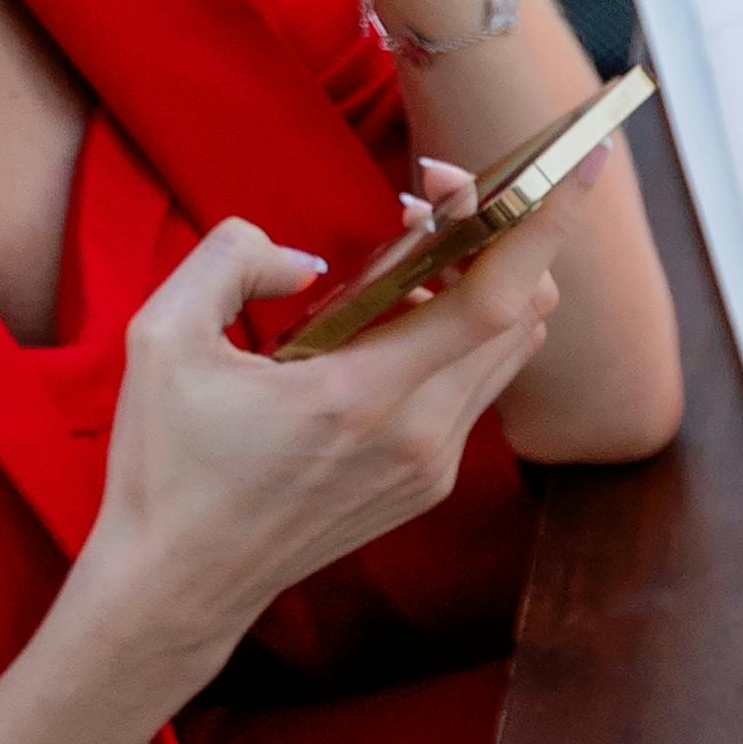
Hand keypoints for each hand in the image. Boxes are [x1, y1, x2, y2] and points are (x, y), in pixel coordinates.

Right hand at [76, 186, 558, 659]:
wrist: (180, 583)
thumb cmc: (163, 463)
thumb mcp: (161, 339)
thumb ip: (229, 261)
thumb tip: (302, 255)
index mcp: (361, 398)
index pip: (492, 297)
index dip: (544, 223)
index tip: (581, 161)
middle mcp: (419, 436)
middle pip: (519, 313)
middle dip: (498, 232)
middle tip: (432, 190)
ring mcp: (433, 466)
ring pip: (506, 349)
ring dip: (482, 281)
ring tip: (411, 244)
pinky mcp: (430, 483)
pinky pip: (476, 385)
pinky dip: (461, 332)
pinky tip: (397, 311)